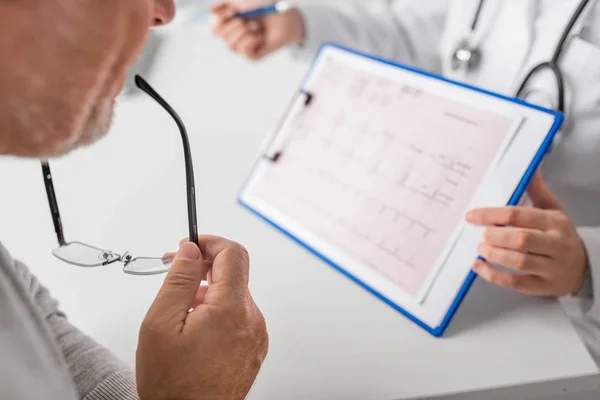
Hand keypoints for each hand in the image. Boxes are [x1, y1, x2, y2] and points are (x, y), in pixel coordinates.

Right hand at [136, 236, 268, 399]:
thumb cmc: (173, 386)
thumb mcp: (161, 324)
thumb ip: (179, 280)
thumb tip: (191, 250)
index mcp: (232, 309)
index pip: (233, 253)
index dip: (209, 242)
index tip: (190, 245)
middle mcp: (251, 320)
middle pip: (233, 273)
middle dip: (204, 268)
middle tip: (177, 274)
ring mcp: (256, 335)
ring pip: (234, 295)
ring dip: (209, 292)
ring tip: (182, 314)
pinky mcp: (254, 347)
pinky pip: (238, 315)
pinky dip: (218, 312)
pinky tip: (196, 329)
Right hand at [210, 2, 304, 59]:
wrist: (284, 15)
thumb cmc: (264, 6)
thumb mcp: (240, 0)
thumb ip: (224, 5)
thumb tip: (210, 11)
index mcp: (230, 24)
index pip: (214, 28)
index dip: (221, 20)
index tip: (233, 11)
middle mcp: (235, 36)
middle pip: (221, 37)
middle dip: (235, 25)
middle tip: (249, 20)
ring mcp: (243, 47)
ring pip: (231, 45)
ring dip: (244, 32)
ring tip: (256, 26)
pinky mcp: (253, 56)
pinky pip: (244, 51)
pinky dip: (252, 41)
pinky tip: (260, 36)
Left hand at [466, 171, 587, 296]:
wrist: (585, 267)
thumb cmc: (561, 236)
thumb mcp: (554, 211)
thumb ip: (537, 192)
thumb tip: (529, 169)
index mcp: (555, 222)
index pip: (519, 215)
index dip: (491, 215)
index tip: (472, 216)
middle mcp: (555, 244)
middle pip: (521, 239)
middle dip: (495, 236)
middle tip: (481, 234)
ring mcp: (551, 267)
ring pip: (519, 261)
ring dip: (494, 255)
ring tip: (481, 249)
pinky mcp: (544, 286)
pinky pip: (516, 283)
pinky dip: (494, 276)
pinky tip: (480, 266)